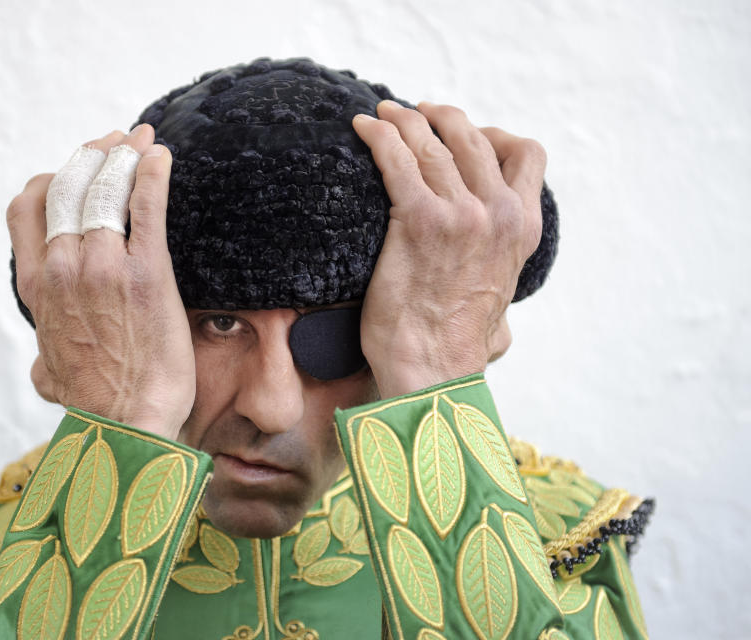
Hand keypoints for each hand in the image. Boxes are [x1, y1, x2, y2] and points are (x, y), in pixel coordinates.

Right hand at [8, 125, 194, 438]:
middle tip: (115, 141)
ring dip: (123, 156)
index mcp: (36, 285)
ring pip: (107, 189)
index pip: (28, 206)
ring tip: (140, 140)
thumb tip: (43, 368)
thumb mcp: (48, 375)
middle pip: (69, 186)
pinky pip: (147, 206)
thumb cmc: (92, 403)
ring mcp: (103, 266)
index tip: (73, 169)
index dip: (50, 178)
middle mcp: (62, 267)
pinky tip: (159, 155)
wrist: (126, 424)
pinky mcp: (147, 272)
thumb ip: (43, 358)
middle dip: (92, 154)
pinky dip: (152, 173)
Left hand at [352, 101, 545, 397]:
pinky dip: (378, 136)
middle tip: (415, 113)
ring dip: (403, 119)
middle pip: (472, 137)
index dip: (494, 134)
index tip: (464, 135)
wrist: (432, 370)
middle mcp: (500, 213)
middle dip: (441, 117)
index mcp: (525, 228)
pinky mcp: (418, 220)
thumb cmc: (457, 349)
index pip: (527, 153)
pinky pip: (396, 159)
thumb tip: (500, 325)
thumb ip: (500, 300)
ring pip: (431, 142)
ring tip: (382, 114)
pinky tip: (361, 128)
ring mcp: (461, 214)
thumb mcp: (502, 315)